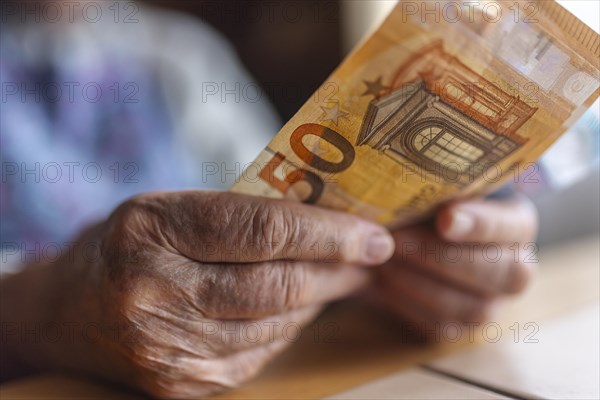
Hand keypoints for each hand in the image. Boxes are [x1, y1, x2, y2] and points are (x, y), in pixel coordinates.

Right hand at [0, 191, 393, 397]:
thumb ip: (241, 213)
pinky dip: (291, 326)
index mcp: (153, 231)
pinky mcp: (185, 384)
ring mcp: (170, 349)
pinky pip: (263, 352)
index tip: (374, 234)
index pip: (263, 231)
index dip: (329, 233)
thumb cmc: (129, 245)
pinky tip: (301, 306)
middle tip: (372, 255)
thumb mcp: (171, 208)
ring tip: (344, 275)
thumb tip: (326, 223)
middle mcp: (156, 294)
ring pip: (279, 322)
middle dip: (339, 269)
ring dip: (322, 298)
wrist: (69, 311)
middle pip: (279, 284)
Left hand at [367, 193, 537, 340]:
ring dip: (420, 283)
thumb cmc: (423, 203)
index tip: (444, 217)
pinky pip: (441, 327)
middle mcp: (515, 267)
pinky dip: (408, 306)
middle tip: (396, 240)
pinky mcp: (460, 328)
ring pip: (473, 307)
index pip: (515, 226)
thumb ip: (433, 184)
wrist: (402, 241)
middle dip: (441, 257)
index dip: (482, 224)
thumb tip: (410, 181)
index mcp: (516, 224)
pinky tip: (382, 284)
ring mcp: (491, 303)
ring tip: (383, 261)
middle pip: (502, 273)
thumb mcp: (431, 186)